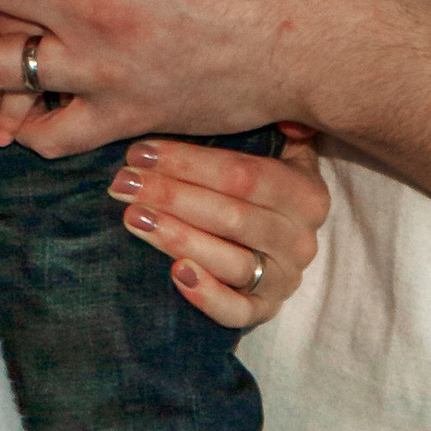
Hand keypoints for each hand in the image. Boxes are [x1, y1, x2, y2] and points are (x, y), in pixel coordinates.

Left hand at [111, 126, 327, 330]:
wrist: (278, 244)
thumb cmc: (262, 185)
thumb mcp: (278, 150)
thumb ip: (276, 126)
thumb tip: (285, 118)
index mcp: (307, 195)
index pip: (245, 176)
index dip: (190, 163)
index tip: (140, 152)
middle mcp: (301, 240)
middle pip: (233, 218)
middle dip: (172, 196)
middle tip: (123, 183)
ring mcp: (285, 280)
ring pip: (232, 262)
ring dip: (178, 239)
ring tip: (133, 217)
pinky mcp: (265, 312)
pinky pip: (238, 311)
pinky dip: (208, 295)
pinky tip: (175, 273)